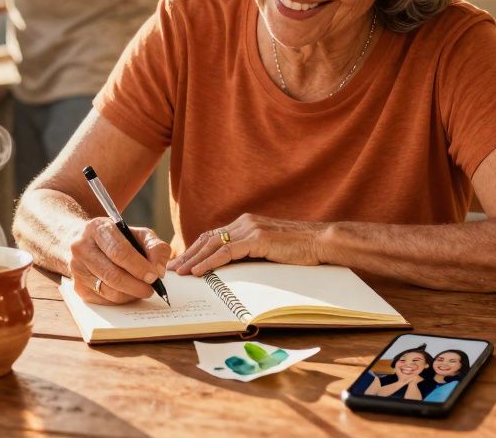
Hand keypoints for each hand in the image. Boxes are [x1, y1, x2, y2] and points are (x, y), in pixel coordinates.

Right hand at [68, 218, 170, 304]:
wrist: (86, 242)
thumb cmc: (117, 238)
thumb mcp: (138, 233)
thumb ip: (155, 247)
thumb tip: (159, 270)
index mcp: (97, 228)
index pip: (119, 251)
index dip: (138, 266)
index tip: (154, 276)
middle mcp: (81, 248)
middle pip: (113, 275)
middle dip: (136, 285)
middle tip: (151, 289)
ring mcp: (77, 269)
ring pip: (108, 290)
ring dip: (130, 294)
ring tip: (142, 290)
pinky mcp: (78, 287)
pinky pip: (103, 300)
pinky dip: (121, 299)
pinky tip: (128, 292)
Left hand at [168, 214, 326, 275]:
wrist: (321, 241)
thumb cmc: (300, 249)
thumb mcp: (270, 249)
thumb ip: (251, 252)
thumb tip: (233, 268)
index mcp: (247, 223)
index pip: (214, 236)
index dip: (196, 249)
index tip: (183, 261)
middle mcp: (245, 222)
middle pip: (208, 238)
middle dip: (188, 254)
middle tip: (173, 268)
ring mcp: (250, 229)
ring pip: (213, 245)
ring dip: (194, 260)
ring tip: (180, 272)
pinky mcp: (257, 239)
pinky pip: (227, 252)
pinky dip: (210, 262)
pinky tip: (199, 271)